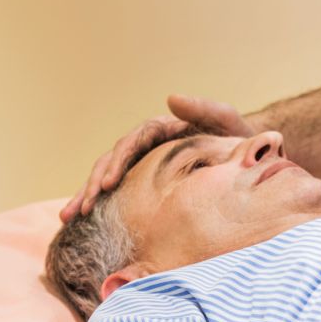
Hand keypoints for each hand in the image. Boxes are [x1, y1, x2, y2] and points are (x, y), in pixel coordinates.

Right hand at [59, 94, 255, 221]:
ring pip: (110, 178)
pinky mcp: (149, 184)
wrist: (251, 156)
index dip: (118, 161)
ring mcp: (147, 164)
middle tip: (79, 209)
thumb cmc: (240, 137)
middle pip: (113, 160)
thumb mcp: (226, 120)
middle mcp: (150, 145)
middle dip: (94, 184)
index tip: (108, 183)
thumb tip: (171, 97)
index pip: (133, 142)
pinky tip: (84, 224)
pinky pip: (122, 194)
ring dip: (88, 196)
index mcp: (164, 129)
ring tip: (68, 218)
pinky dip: (103, 206)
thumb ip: (205, 109)